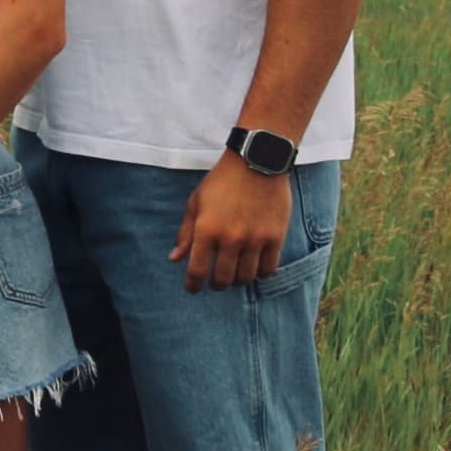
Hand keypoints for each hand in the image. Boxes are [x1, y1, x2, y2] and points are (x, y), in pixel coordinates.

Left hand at [172, 155, 291, 291]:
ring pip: (246, 277)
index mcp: (207, 230)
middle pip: (223, 279)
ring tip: (235, 273)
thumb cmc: (221, 182)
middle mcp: (231, 238)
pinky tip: (254, 266)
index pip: (197, 271)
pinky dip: (260, 273)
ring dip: (238, 280)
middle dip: (217, 284)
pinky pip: (268, 268)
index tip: (193, 288)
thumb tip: (174, 260)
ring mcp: (255, 239)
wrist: (257, 162)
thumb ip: (185, 233)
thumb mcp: (196, 203)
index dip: (193, 285)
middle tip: (216, 280)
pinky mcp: (275, 237)